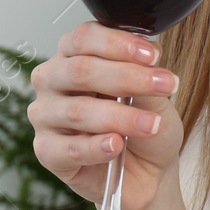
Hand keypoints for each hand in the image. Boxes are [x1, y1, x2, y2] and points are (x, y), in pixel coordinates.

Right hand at [28, 22, 183, 209]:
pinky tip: (116, 145)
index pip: (85, 38)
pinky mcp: (47, 152)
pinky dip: (96, 147)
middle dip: (127, 77)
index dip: (119, 44)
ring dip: (120, 117)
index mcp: (74, 56)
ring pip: (78, 111)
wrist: (150, 172)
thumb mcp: (155, 97)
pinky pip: (68, 148)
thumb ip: (145, 77)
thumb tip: (146, 62)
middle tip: (164, 86)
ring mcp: (45, 116)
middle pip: (80, 70)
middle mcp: (53, 81)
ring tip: (151, 125)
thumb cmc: (145, 125)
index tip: (153, 56)